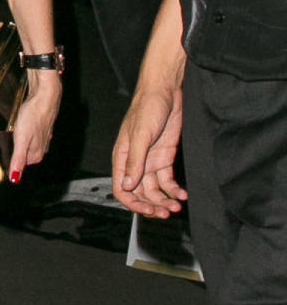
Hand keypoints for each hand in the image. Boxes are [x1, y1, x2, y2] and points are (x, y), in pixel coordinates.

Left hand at [7, 71, 61, 182]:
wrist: (45, 95)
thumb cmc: (34, 115)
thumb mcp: (21, 140)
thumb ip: (18, 159)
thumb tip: (15, 178)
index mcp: (37, 153)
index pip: (21, 164)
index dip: (11, 160)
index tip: (2, 156)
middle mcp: (42, 146)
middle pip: (25, 155)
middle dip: (15, 151)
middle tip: (4, 144)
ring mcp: (43, 135)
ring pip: (28, 144)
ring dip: (20, 142)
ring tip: (11, 136)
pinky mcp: (42, 125)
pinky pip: (31, 134)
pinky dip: (25, 132)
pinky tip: (22, 127)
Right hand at [112, 84, 186, 216]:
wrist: (165, 91)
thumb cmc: (147, 108)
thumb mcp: (141, 135)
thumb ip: (135, 162)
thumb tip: (128, 186)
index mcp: (122, 159)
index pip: (123, 189)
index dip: (134, 203)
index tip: (149, 210)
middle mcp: (135, 163)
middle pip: (140, 194)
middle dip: (152, 205)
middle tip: (166, 213)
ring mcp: (150, 162)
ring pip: (154, 190)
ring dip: (164, 201)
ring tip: (176, 207)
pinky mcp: (164, 158)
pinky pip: (167, 181)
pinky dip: (174, 190)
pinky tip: (182, 195)